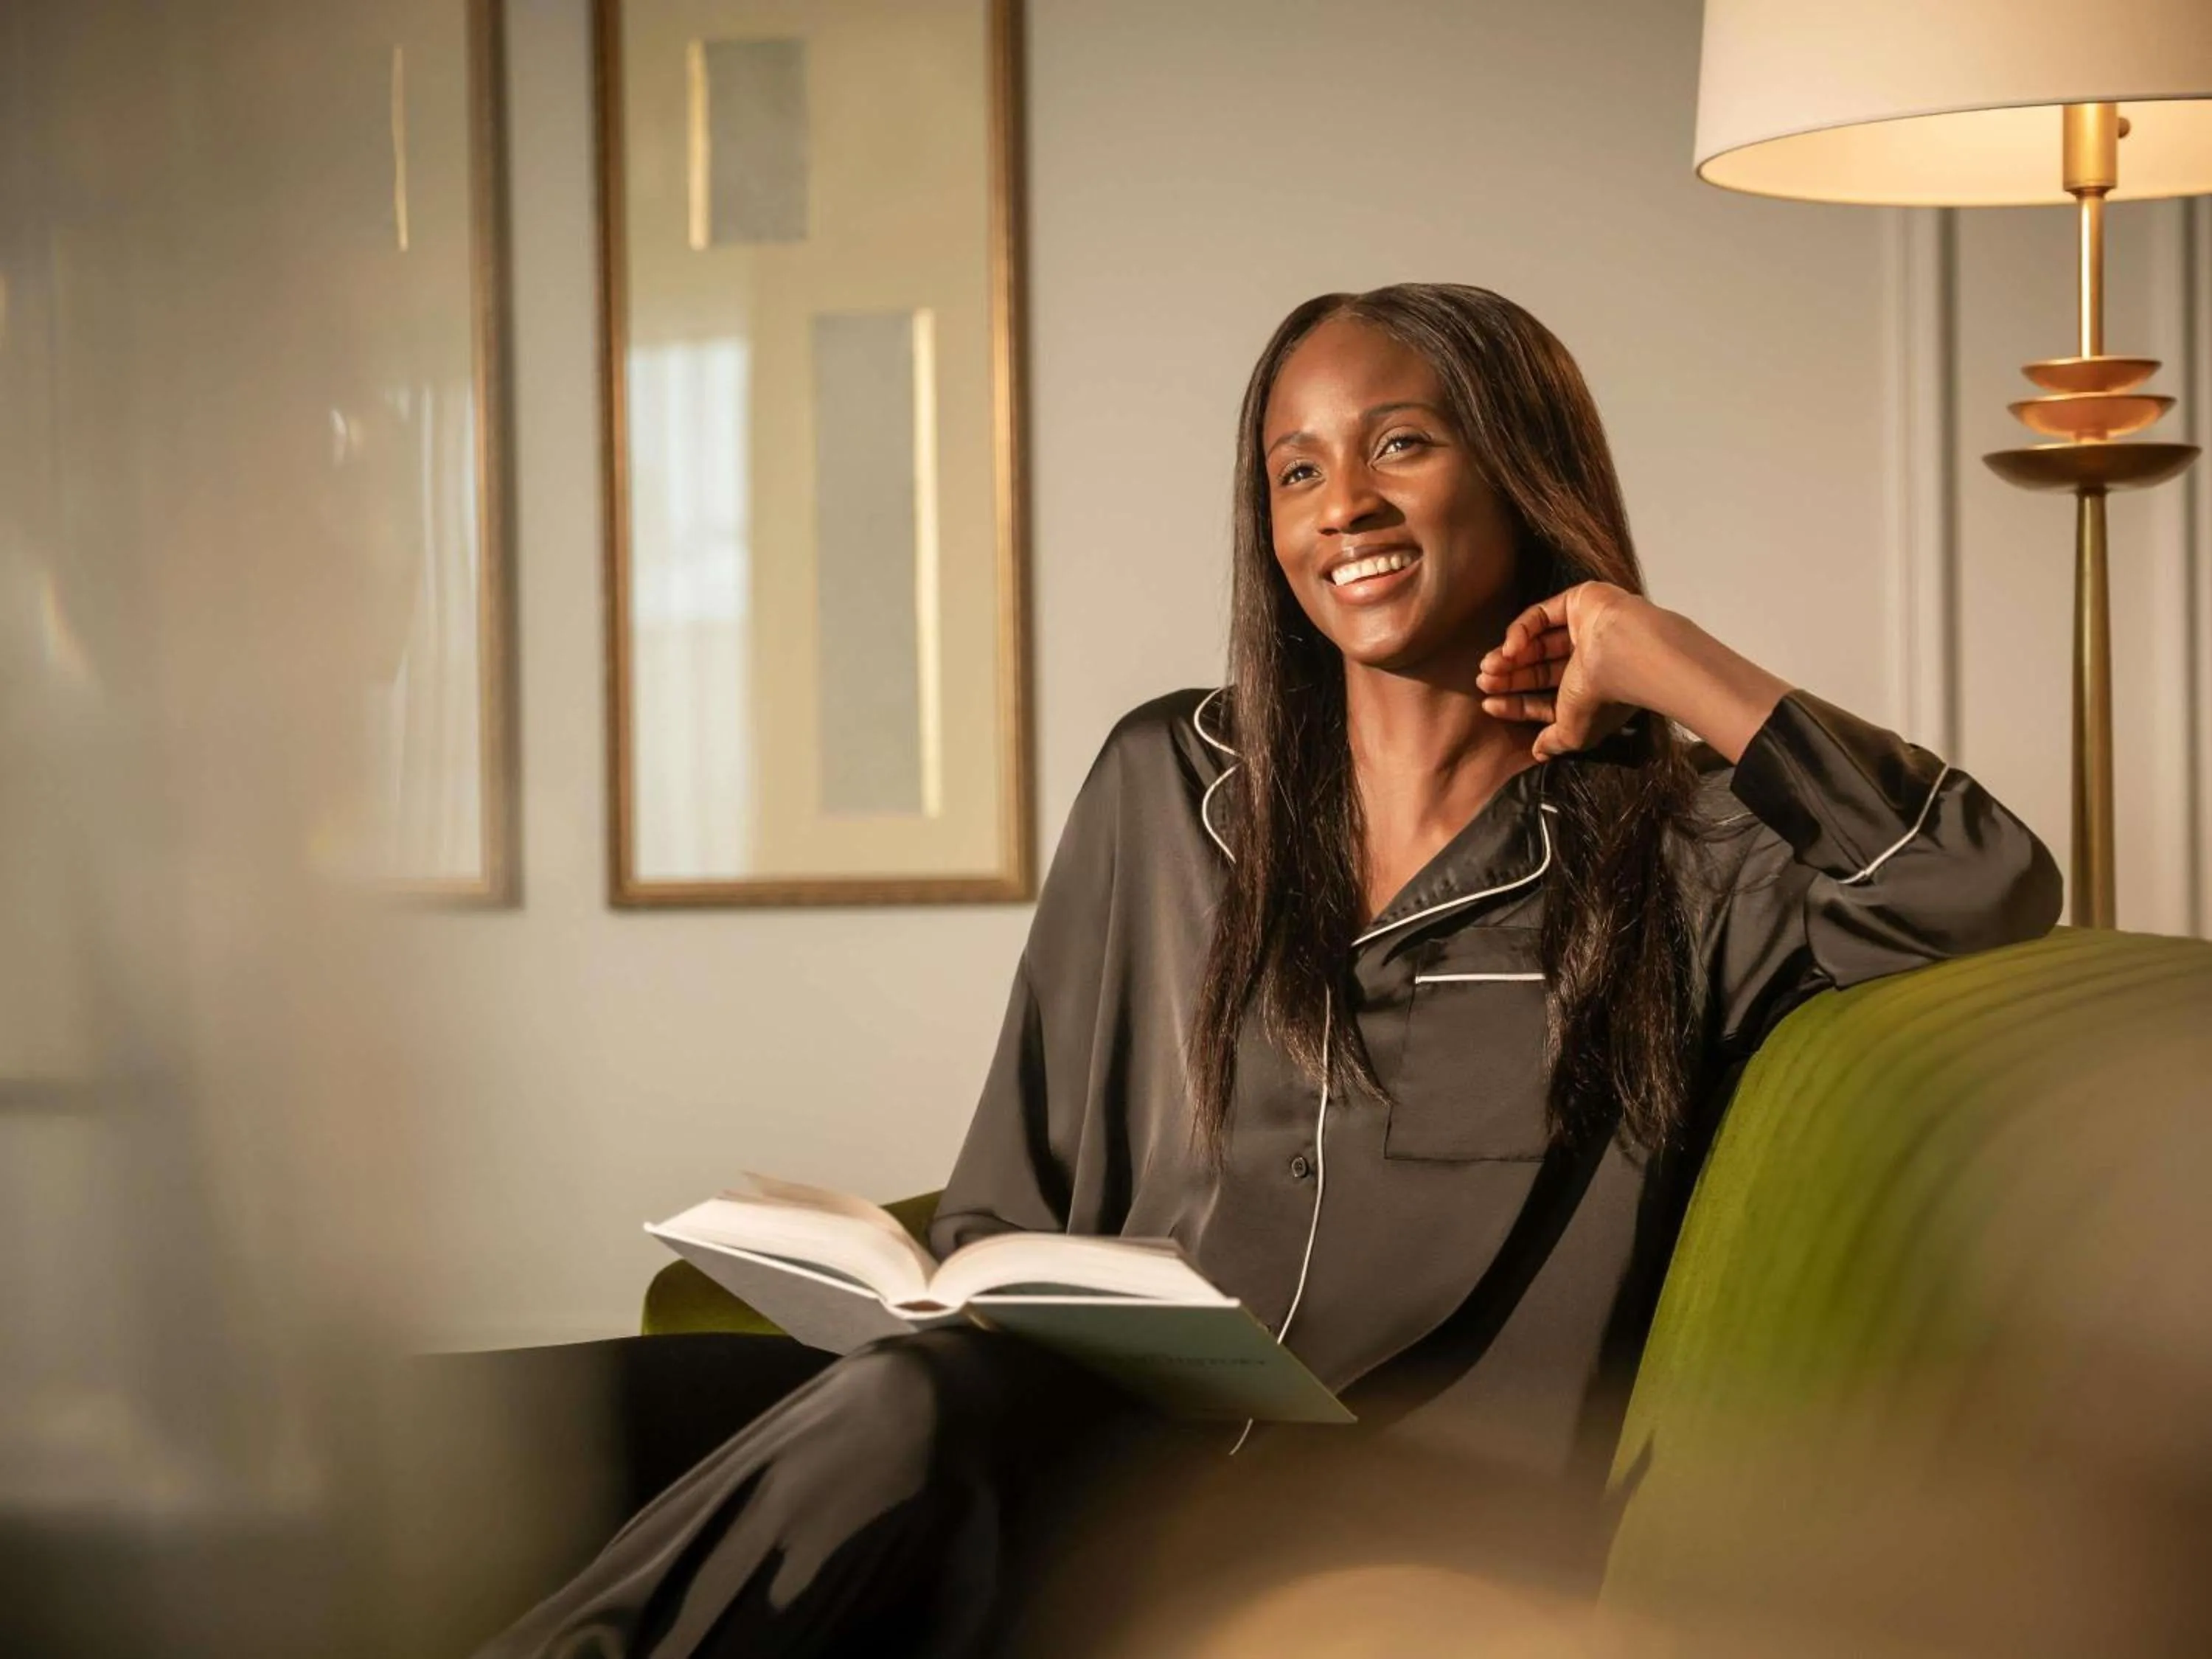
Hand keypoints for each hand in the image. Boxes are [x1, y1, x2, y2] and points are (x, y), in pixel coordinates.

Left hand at [1476, 582, 1791, 764]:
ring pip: (1537, 643)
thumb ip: (1554, 741)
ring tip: (1487, 668)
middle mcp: (1592, 660)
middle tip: (1483, 683)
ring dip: (1509, 656)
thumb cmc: (1604, 695)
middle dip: (1510, 678)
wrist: (1627, 654)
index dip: (1517, 703)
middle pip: (1539, 669)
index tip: (1488, 705)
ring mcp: (1587, 629)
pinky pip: (1541, 615)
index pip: (1548, 697)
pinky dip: (1520, 632)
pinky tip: (1508, 649)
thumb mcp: (1574, 731)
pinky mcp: (1580, 602)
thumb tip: (1538, 752)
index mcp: (1594, 690)